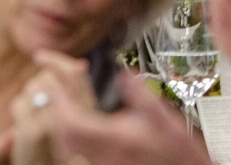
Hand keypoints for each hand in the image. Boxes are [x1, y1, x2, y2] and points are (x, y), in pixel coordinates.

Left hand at [10, 51, 97, 164]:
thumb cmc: (65, 146)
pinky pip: (18, 103)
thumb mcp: (81, 118)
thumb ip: (81, 92)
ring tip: (37, 115)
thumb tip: (81, 63)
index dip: (56, 60)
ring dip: (30, 96)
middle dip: (40, 83)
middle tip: (41, 101)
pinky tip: (24, 124)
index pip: (74, 73)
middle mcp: (73, 116)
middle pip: (49, 77)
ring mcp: (51, 125)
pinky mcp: (30, 134)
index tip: (39, 55)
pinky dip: (18, 109)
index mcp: (89, 110)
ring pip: (32, 87)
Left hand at [45, 71, 209, 164]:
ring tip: (61, 100)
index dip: (58, 98)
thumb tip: (124, 73)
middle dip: (53, 106)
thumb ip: (141, 94)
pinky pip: (76, 150)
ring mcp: (101, 162)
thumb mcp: (163, 117)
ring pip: (67, 143)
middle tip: (52, 85)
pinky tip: (79, 122)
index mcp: (113, 138)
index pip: (71, 119)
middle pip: (62, 132)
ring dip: (60, 119)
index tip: (53, 77)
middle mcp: (101, 153)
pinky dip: (71, 132)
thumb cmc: (177, 153)